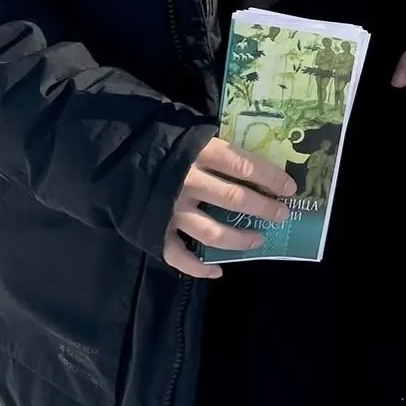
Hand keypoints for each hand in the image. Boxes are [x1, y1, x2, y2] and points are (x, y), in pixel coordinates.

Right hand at [163, 137, 295, 279]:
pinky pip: (179, 255)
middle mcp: (187, 182)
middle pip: (234, 199)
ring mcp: (171, 209)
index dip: (270, 178)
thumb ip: (218, 148)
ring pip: (212, 232)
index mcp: (199, 153)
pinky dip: (199, 268)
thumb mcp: (192, 134)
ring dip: (240, 239)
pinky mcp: (155, 230)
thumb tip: (256, 164)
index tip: (290, 188)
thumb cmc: (163, 141)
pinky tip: (218, 271)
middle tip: (282, 215)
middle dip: (264, 209)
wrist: (115, 154)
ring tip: (259, 240)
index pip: (244, 166)